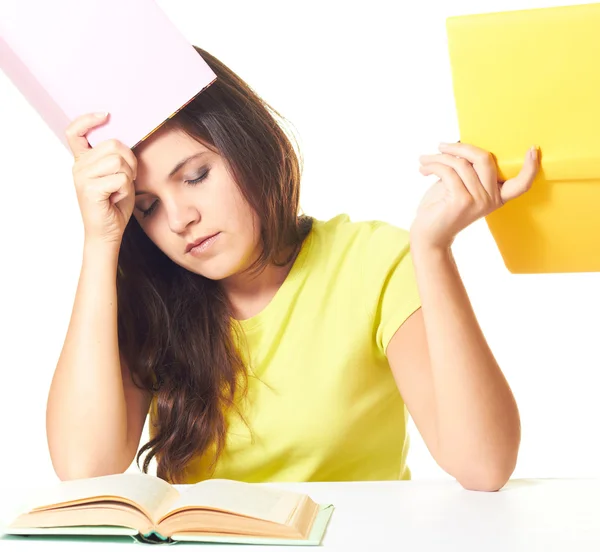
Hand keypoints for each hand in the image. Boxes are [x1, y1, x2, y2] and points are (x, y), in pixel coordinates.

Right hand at [66, 113, 136, 245]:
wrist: (107, 232)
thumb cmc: (114, 204)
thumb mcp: (117, 175)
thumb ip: (116, 157)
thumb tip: (125, 139)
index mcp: (83, 160)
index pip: (75, 131)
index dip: (89, 119)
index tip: (106, 115)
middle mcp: (79, 166)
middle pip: (113, 145)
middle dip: (129, 160)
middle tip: (128, 177)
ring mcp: (82, 177)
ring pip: (118, 161)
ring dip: (128, 176)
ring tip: (121, 189)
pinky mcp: (90, 189)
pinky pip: (120, 178)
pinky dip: (126, 189)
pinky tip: (117, 197)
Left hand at [410, 142, 538, 249]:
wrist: (428, 235)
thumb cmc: (441, 208)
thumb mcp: (458, 185)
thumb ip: (466, 168)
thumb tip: (461, 144)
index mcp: (496, 196)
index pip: (521, 184)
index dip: (530, 167)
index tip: (533, 149)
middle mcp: (491, 199)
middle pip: (485, 159)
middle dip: (461, 147)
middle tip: (441, 146)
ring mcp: (478, 201)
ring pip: (461, 164)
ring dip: (438, 157)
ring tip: (424, 160)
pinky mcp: (462, 201)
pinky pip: (448, 171)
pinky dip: (433, 165)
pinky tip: (423, 168)